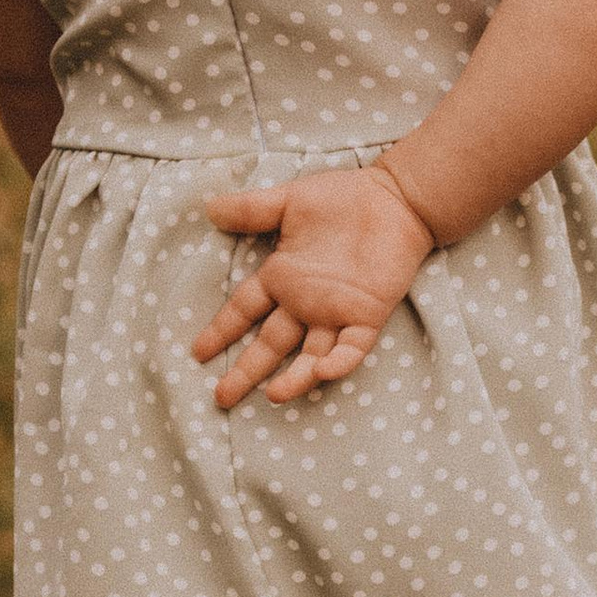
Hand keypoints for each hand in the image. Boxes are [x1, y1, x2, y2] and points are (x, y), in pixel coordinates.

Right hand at [194, 166, 434, 405]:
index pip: (245, 309)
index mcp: (284, 277)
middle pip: (270, 343)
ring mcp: (336, 312)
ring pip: (311, 355)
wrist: (397, 198)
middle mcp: (305, 302)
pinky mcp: (367, 314)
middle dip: (246, 370)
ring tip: (272, 396)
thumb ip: (251, 209)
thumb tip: (209, 208)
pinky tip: (324, 372)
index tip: (198, 352)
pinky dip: (339, 362)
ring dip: (294, 377)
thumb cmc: (345, 199)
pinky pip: (352, 346)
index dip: (222, 330)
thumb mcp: (290, 201)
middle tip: (222, 398)